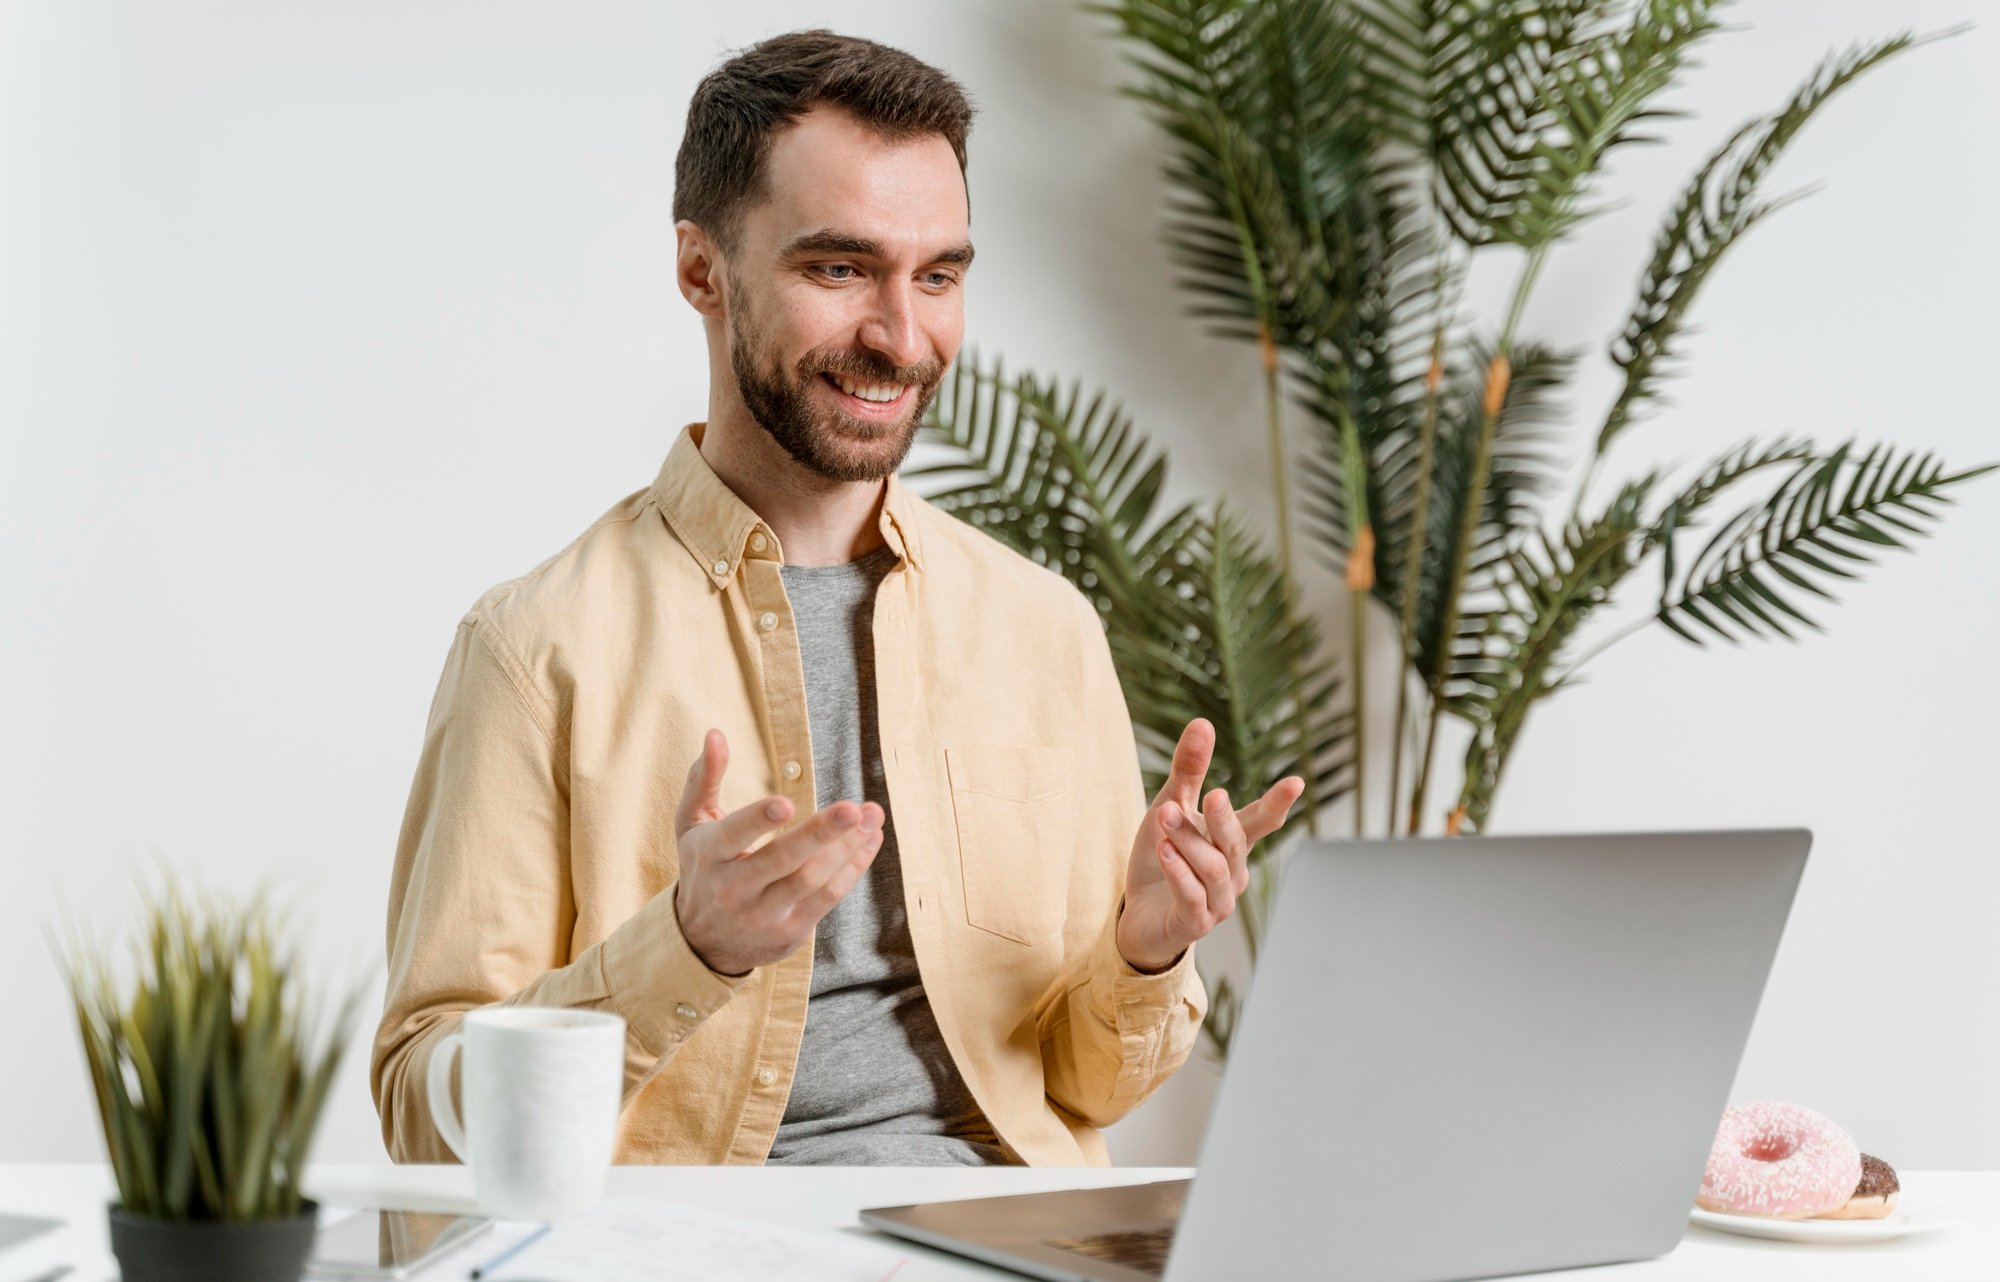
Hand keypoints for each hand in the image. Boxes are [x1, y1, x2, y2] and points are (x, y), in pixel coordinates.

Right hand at [670, 728, 884, 976]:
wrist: (702, 942)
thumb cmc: (703, 867)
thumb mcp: (691, 824)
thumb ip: (704, 778)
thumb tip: (716, 733)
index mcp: (709, 856)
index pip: (733, 836)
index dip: (758, 820)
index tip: (786, 803)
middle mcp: (734, 889)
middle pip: (782, 860)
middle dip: (820, 834)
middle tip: (853, 810)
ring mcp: (763, 913)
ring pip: (811, 879)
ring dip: (847, 847)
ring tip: (872, 815)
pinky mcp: (790, 931)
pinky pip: (828, 898)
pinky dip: (853, 868)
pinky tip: (870, 841)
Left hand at [1114, 718, 1304, 972]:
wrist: (1139, 917)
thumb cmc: (1162, 859)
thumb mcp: (1170, 807)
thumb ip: (1188, 771)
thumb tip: (1203, 723)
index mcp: (1233, 843)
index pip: (1262, 820)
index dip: (1278, 802)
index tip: (1296, 782)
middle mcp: (1233, 872)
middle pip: (1236, 842)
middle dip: (1223, 818)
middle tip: (1212, 793)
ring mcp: (1217, 901)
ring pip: (1213, 868)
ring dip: (1189, 841)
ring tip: (1164, 817)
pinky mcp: (1195, 923)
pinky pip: (1192, 896)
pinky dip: (1179, 872)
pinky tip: (1164, 851)